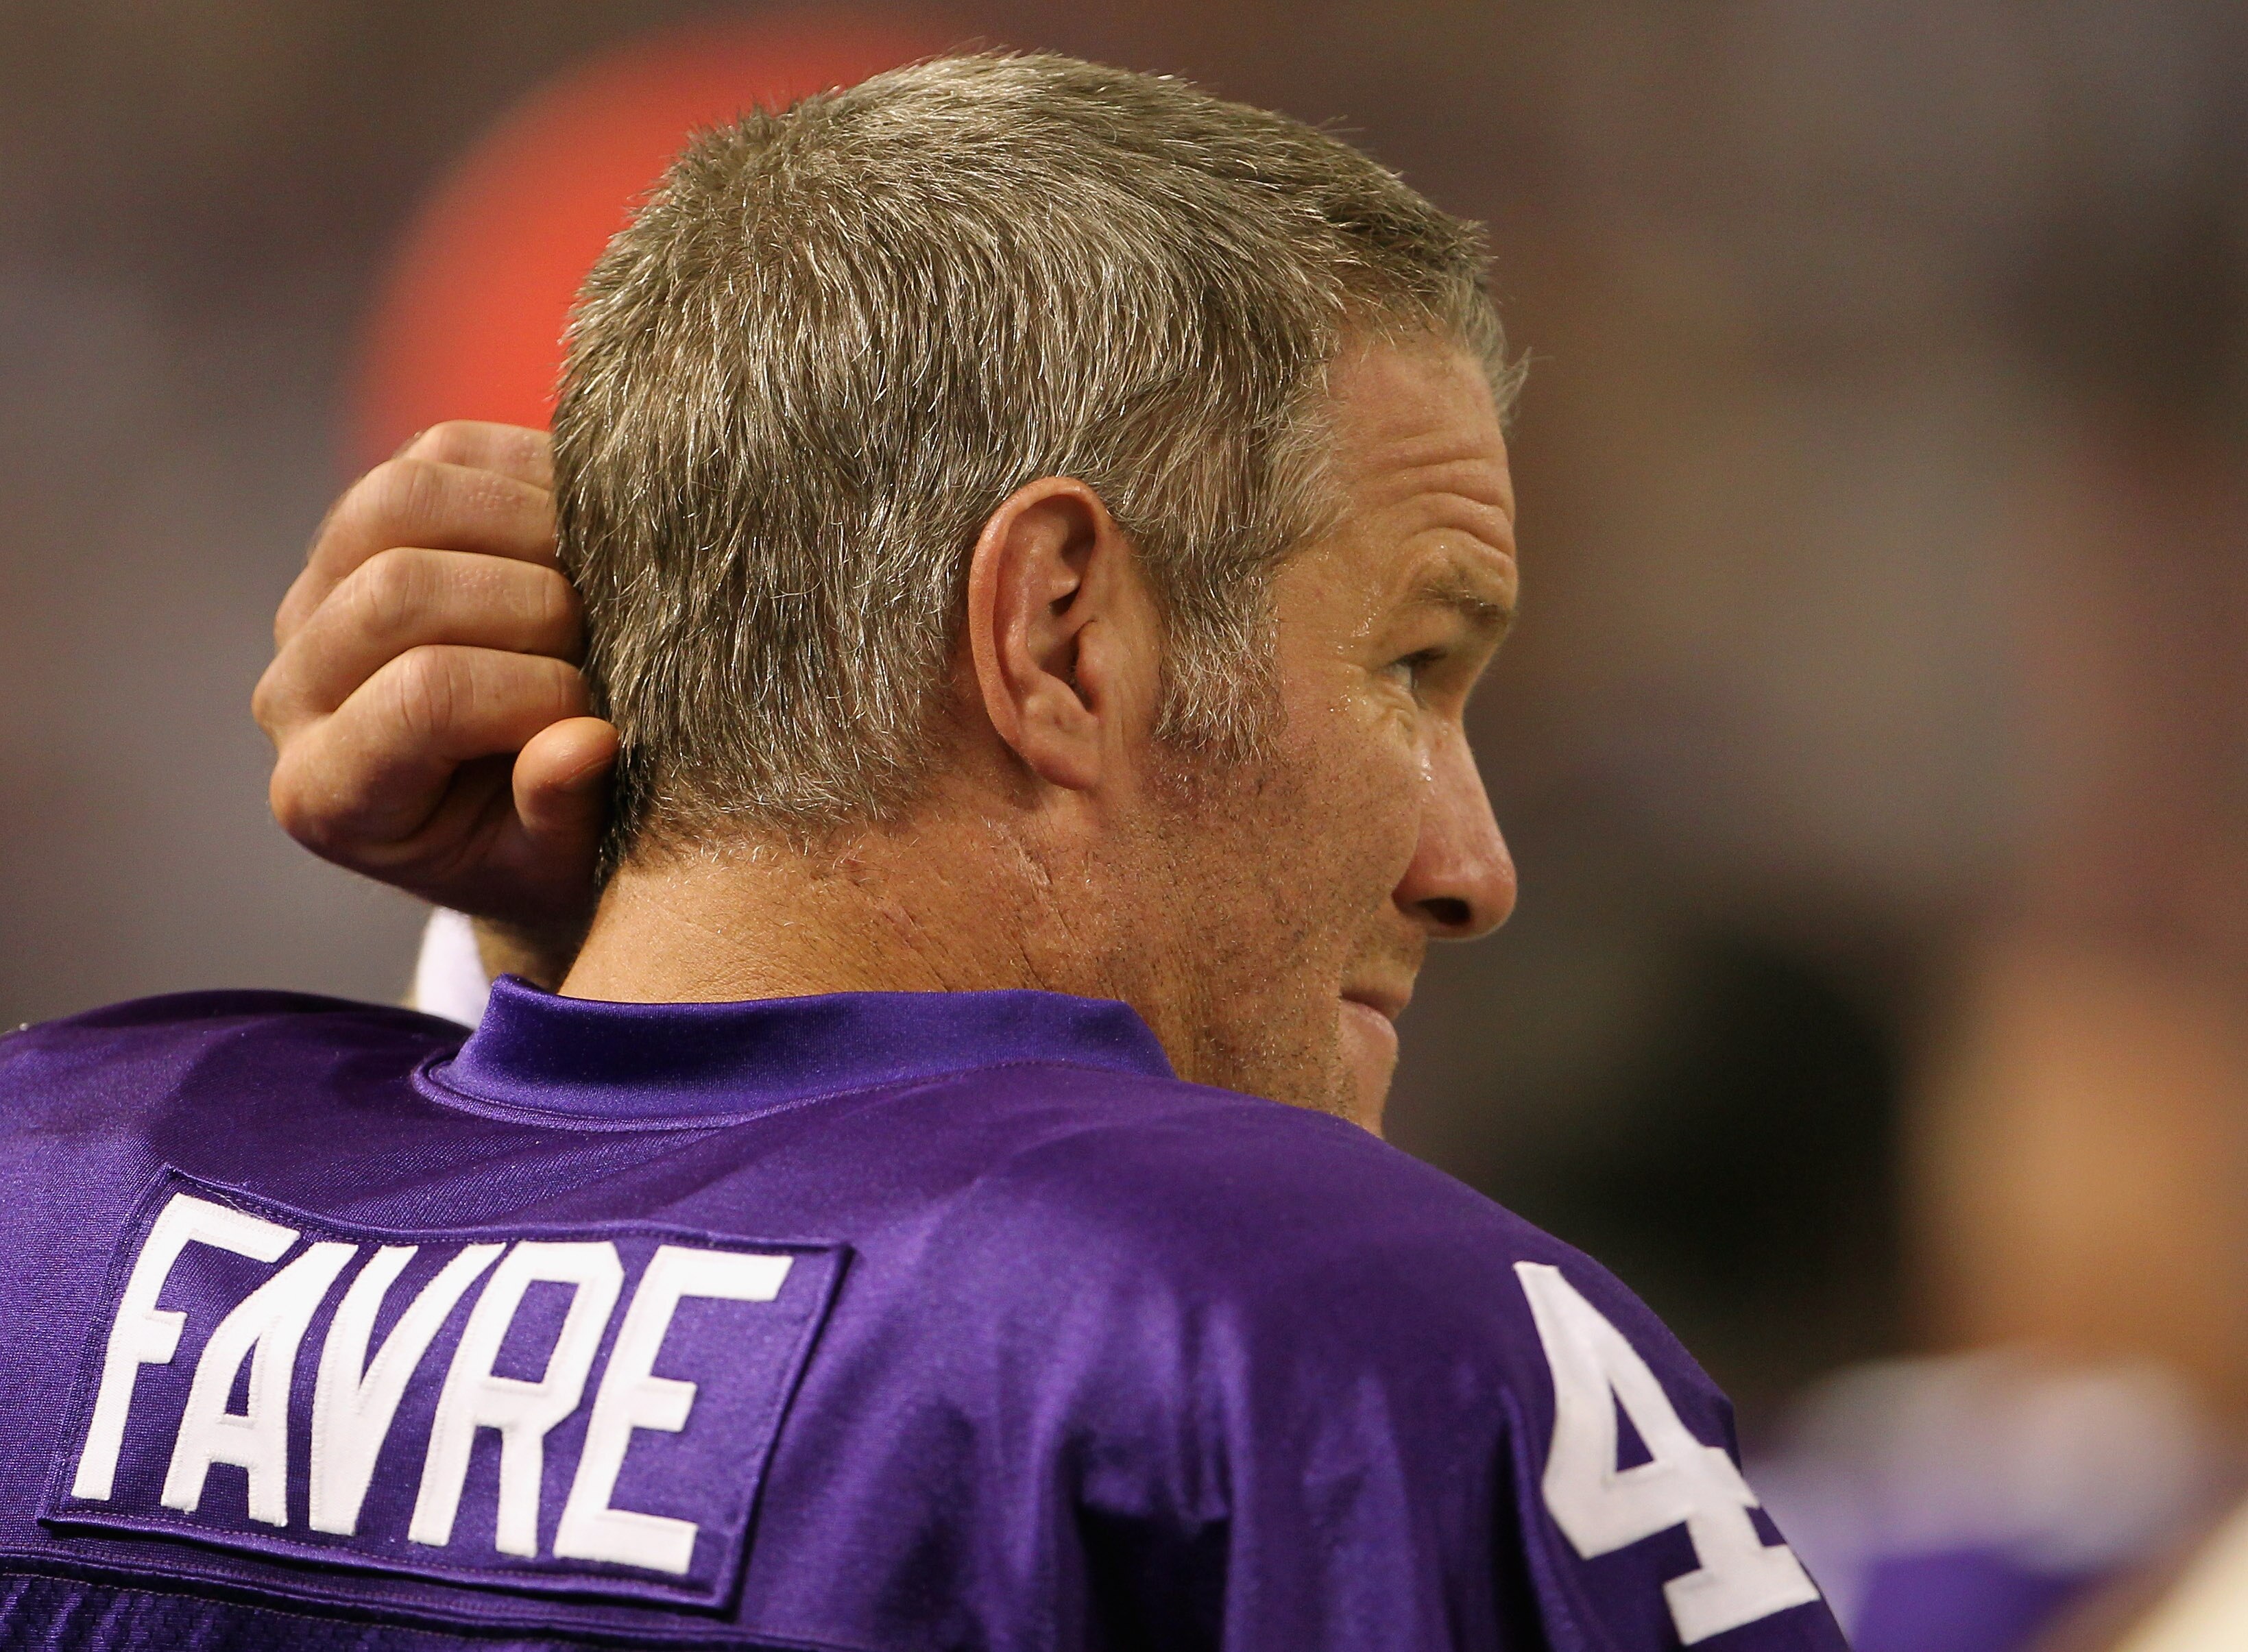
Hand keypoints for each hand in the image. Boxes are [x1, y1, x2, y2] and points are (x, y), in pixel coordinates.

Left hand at [254, 423, 615, 977]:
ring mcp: (319, 596)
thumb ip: (557, 815)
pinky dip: (529, 473)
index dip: (533, 692)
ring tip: (597, 579)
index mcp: (331, 795)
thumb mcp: (555, 868)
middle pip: (398, 588)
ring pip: (400, 498)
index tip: (598, 722)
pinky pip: (439, 453)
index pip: (422, 699)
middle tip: (606, 644)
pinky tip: (585, 532)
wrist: (514, 818)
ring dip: (526, 523)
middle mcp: (296, 690)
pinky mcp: (366, 525)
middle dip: (535, 603)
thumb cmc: (540, 854)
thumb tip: (586, 742)